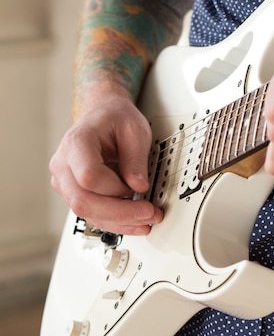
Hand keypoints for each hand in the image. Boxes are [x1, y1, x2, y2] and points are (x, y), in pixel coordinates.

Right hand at [50, 90, 163, 234]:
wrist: (102, 112)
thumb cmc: (114, 117)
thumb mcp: (134, 130)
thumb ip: (136, 158)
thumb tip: (138, 187)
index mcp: (77, 142)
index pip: (88, 176)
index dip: (115, 188)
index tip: (138, 187)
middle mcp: (63, 163)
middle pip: (83, 201)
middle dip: (119, 212)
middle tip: (148, 214)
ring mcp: (65, 180)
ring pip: (86, 212)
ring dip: (119, 221)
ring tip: (146, 220)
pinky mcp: (73, 191)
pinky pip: (91, 212)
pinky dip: (114, 220)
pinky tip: (134, 222)